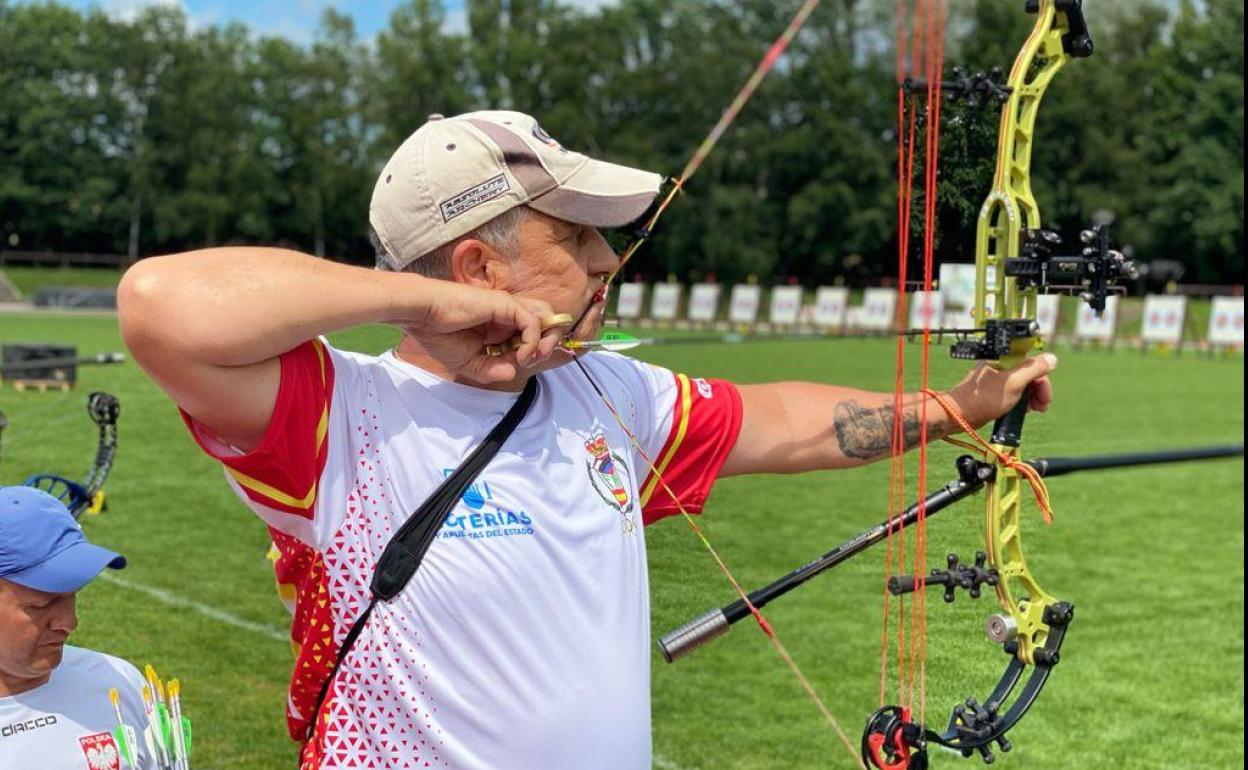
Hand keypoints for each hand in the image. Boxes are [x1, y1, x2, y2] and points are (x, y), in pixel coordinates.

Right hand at [395, 280, 560, 383]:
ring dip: (546, 340)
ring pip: (546, 317)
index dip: (535, 350)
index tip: (522, 365)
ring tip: (530, 357)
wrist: (421, 317)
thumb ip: (492, 369)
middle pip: (546, 322)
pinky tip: (520, 356)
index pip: (532, 333)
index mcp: (500, 326)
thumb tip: (513, 372)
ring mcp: (507, 307)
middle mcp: (508, 314)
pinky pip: (532, 322)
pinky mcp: (505, 304)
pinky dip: (532, 341)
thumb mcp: (469, 363)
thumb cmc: (439, 335)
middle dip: (548, 343)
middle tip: (532, 360)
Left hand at [945, 353, 1056, 429]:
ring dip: (1031, 396)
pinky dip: (1021, 400)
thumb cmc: (984, 398)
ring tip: (1034, 410)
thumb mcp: (1014, 383)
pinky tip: (1023, 410)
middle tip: (1041, 406)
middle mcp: (1000, 365)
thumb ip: (1033, 369)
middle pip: (1028, 373)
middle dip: (1038, 390)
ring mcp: (996, 378)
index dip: (1042, 379)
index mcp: (1003, 358)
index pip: (1032, 362)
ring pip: (1022, 384)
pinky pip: (1013, 392)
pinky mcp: (992, 390)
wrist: (960, 415)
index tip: (1045, 396)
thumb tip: (1052, 358)